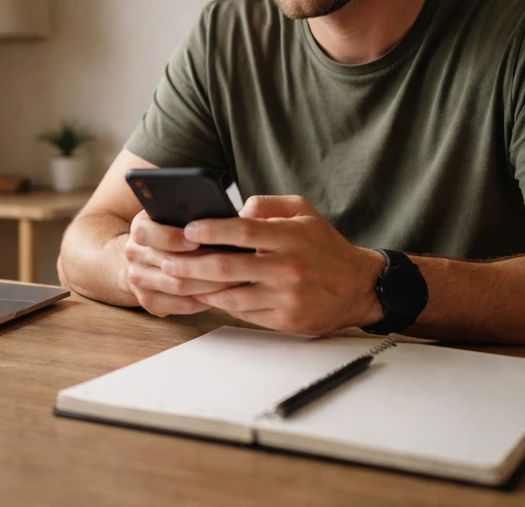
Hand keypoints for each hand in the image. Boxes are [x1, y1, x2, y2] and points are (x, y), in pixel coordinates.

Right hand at [122, 210, 244, 316]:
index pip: (146, 232)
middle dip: (204, 264)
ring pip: (177, 286)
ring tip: (235, 280)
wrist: (144, 258)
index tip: (197, 241)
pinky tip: (221, 294)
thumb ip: (197, 214)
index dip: (172, 237)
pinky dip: (203, 301)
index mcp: (140, 228)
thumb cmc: (171, 233)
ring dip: (209, 285)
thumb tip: (238, 211)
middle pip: (168, 263)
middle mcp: (134, 254)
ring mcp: (138, 279)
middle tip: (233, 263)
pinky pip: (180, 305)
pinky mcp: (148, 301)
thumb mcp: (176, 217)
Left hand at [163, 196, 386, 333]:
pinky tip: (204, 296)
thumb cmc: (324, 246)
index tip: (187, 229)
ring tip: (176, 280)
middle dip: (190, 265)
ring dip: (199, 289)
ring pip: (231, 295)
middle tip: (166, 261)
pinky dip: (221, 305)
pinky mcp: (286, 320)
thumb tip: (236, 211)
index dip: (211, 230)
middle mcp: (288, 267)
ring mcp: (286, 296)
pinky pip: (244, 313)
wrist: (358, 286)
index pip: (243, 231)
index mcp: (291, 237)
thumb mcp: (303, 212)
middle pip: (228, 267)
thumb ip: (268, 205)